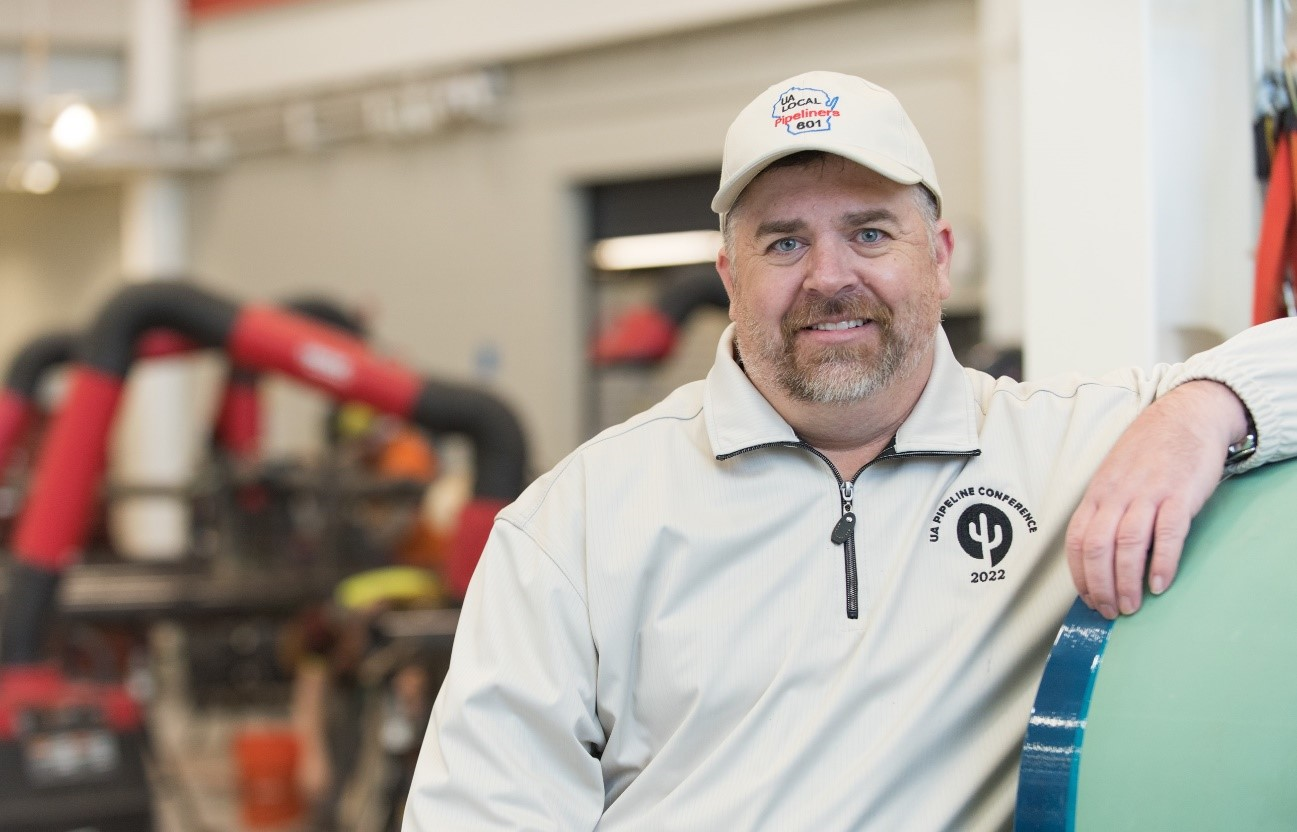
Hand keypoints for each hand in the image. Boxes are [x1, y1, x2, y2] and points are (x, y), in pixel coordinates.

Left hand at [1065, 380, 1247, 618]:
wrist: (1184, 416)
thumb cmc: (1147, 453)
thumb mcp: (1114, 479)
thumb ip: (1106, 512)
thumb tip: (1100, 556)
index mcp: (1097, 495)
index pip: (1077, 540)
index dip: (1079, 574)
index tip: (1087, 598)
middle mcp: (1117, 495)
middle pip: (1098, 547)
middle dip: (1100, 585)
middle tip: (1109, 611)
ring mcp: (1148, 494)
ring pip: (1128, 544)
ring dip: (1127, 581)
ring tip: (1132, 606)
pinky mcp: (1179, 494)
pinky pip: (1168, 532)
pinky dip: (1162, 562)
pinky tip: (1160, 583)